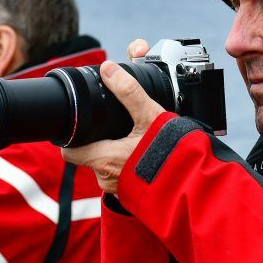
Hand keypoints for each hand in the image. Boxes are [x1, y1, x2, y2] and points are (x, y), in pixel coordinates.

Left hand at [62, 39, 163, 194]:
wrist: (192, 183)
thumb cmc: (171, 155)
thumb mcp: (150, 116)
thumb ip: (129, 92)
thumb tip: (109, 70)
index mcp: (103, 159)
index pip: (69, 152)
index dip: (70, 139)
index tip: (78, 126)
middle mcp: (107, 177)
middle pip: (89, 155)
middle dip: (97, 141)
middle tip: (111, 127)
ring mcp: (119, 188)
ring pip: (105, 166)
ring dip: (114, 153)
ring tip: (130, 138)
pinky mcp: (133, 193)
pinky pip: (121, 176)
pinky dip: (127, 164)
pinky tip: (141, 153)